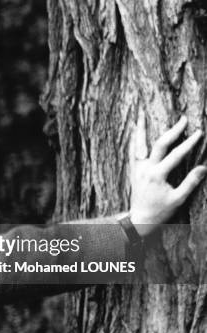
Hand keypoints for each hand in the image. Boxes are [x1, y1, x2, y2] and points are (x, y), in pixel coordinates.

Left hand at [129, 115, 206, 236]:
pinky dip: (135, 140)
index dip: (188, 143)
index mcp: (157, 175)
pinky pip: (133, 151)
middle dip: (172, 131)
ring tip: (141, 114)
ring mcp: (137, 168)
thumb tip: (203, 168)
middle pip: (159, 144)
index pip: (175, 155)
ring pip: (139, 144)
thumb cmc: (160, 211)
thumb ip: (190, 183)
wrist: (139, 219)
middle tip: (183, 119)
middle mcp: (145, 168)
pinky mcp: (134, 170)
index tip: (199, 133)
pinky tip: (135, 131)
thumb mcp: (178, 199)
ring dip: (141, 129)